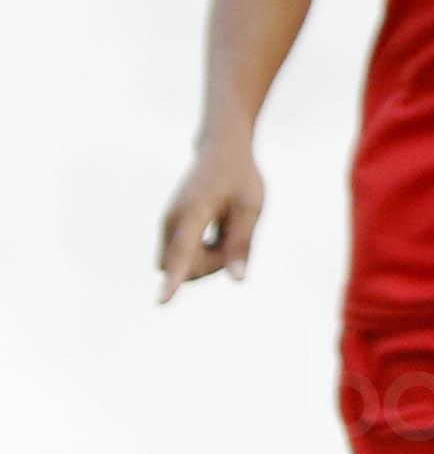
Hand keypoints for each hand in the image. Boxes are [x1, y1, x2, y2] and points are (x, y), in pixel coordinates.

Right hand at [157, 138, 263, 301]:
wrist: (220, 151)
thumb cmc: (240, 177)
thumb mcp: (250, 207)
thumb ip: (242, 243)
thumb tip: (237, 279)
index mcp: (193, 212)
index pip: (183, 253)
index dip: (174, 279)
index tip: (162, 302)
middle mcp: (172, 220)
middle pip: (185, 268)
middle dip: (211, 265)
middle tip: (235, 239)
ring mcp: (167, 225)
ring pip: (181, 265)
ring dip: (206, 260)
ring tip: (226, 231)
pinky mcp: (169, 229)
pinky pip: (180, 257)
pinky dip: (200, 254)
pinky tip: (216, 232)